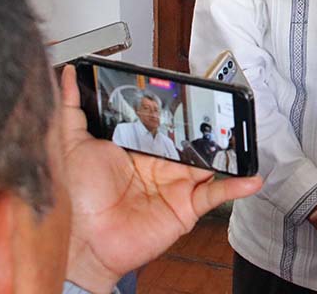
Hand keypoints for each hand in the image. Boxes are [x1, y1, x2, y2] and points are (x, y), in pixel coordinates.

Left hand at [59, 67, 262, 291]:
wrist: (84, 241)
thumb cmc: (76, 199)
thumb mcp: (71, 143)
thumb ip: (72, 107)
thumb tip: (67, 75)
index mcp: (138, 147)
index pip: (165, 122)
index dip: (178, 107)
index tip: (192, 89)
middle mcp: (160, 164)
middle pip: (191, 139)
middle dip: (208, 124)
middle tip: (222, 107)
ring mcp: (176, 185)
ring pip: (208, 161)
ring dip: (228, 149)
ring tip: (243, 133)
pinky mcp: (187, 207)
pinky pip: (216, 194)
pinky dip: (235, 186)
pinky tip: (250, 176)